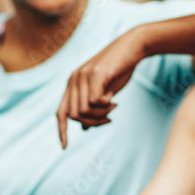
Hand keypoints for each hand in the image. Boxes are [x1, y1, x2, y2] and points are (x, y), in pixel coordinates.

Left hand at [56, 29, 146, 147]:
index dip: (61, 131)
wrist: (133, 47)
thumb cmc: (120, 70)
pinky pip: (94, 102)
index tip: (64, 147)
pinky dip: (105, 107)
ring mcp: (82, 76)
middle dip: (92, 122)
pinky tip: (114, 99)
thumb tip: (85, 128)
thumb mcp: (105, 92)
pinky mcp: (94, 75)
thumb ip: (93, 108)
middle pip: (73, 116)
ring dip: (100, 115)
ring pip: (82, 111)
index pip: (60, 112)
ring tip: (113, 107)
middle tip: (109, 119)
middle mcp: (73, 80)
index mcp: (72, 84)